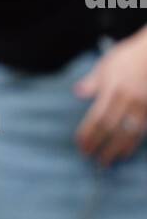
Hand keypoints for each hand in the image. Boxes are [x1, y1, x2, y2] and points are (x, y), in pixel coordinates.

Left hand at [74, 36, 146, 164]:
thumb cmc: (127, 57)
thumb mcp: (106, 65)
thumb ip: (93, 82)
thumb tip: (78, 93)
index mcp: (113, 89)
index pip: (98, 117)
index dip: (89, 133)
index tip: (81, 144)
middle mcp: (128, 99)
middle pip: (111, 128)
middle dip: (100, 145)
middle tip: (89, 157)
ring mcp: (143, 105)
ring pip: (128, 133)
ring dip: (116, 149)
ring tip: (106, 161)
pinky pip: (142, 131)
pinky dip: (133, 144)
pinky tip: (125, 153)